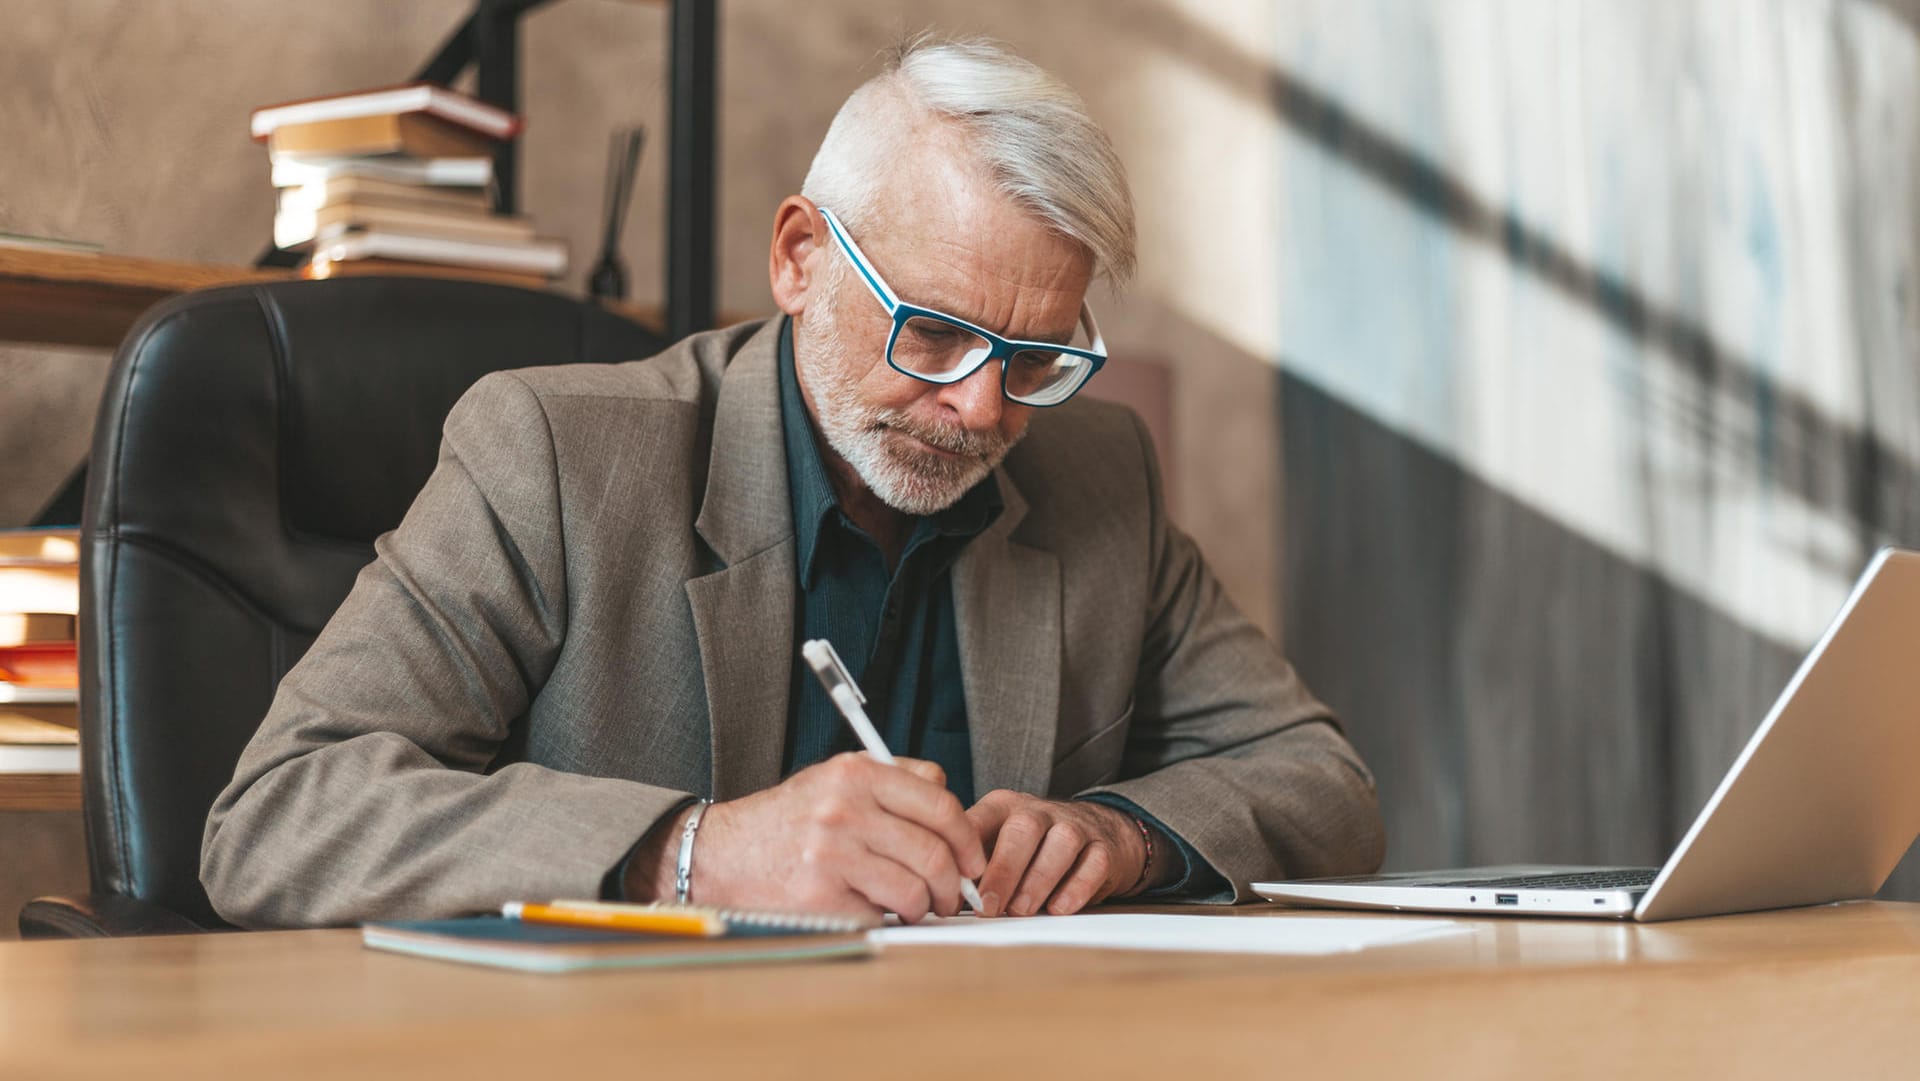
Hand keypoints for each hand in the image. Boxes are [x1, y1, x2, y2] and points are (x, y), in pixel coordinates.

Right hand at [632, 754, 984, 922]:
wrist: (721, 854)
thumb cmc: (788, 820)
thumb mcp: (836, 779)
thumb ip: (895, 780)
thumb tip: (953, 807)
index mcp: (856, 774)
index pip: (940, 805)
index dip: (967, 839)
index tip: (972, 860)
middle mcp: (845, 810)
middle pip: (934, 852)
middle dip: (955, 884)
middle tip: (953, 896)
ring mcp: (832, 854)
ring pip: (915, 890)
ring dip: (925, 907)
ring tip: (917, 907)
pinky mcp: (820, 897)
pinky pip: (880, 915)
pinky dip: (887, 920)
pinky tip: (877, 912)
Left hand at [966, 791, 1147, 916]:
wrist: (1097, 832)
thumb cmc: (1032, 847)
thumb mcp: (997, 844)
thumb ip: (971, 866)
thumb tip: (941, 897)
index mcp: (1003, 807)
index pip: (980, 819)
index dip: (965, 852)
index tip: (954, 886)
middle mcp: (1039, 811)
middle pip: (1023, 828)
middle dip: (1004, 869)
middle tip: (989, 906)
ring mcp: (1075, 826)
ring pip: (1061, 843)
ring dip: (1038, 879)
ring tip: (1021, 910)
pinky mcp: (1104, 848)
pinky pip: (1094, 863)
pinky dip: (1076, 888)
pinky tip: (1058, 908)